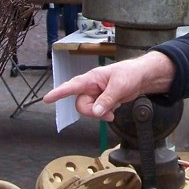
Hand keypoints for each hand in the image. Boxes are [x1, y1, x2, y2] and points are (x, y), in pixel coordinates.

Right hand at [44, 51, 175, 119]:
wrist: (141, 78)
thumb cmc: (130, 74)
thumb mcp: (120, 86)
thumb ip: (107, 99)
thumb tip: (97, 111)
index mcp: (92, 78)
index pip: (72, 86)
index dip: (59, 93)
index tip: (47, 99)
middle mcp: (90, 87)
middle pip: (81, 105)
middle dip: (92, 112)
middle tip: (108, 113)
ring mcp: (95, 94)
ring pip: (88, 110)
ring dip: (100, 114)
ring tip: (114, 109)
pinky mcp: (101, 101)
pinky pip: (96, 112)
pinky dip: (105, 113)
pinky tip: (114, 107)